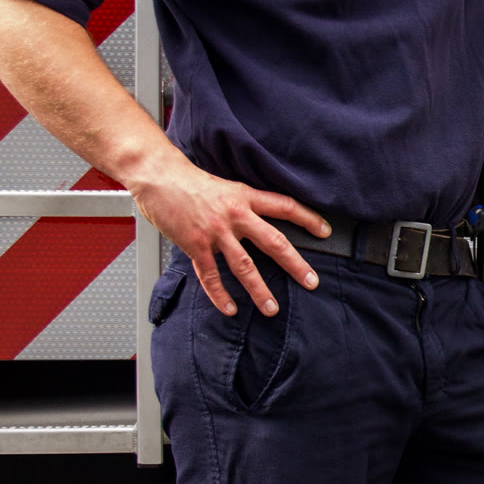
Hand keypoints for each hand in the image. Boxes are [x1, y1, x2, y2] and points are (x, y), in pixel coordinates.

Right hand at [128, 150, 331, 315]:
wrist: (158, 175)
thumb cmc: (187, 180)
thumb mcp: (223, 186)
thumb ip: (240, 203)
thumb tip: (256, 218)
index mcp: (244, 197)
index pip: (285, 206)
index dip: (308, 218)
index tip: (325, 231)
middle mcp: (235, 215)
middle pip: (274, 242)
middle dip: (295, 264)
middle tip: (312, 281)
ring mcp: (216, 232)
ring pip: (244, 266)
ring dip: (259, 290)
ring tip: (272, 308)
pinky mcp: (195, 244)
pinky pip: (211, 275)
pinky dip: (220, 295)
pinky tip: (230, 309)